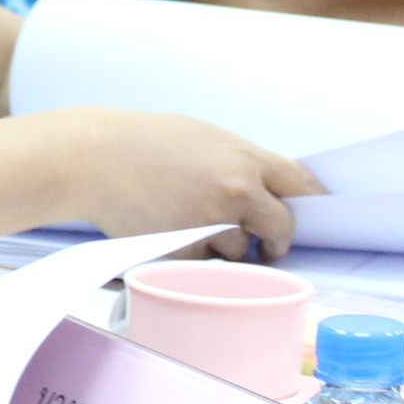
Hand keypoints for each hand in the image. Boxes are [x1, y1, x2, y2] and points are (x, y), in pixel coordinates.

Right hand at [51, 107, 322, 258]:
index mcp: (244, 160)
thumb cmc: (142, 143)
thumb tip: (269, 191)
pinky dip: (192, 257)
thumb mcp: (204, 139)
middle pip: (282, 227)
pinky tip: (168, 234)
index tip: (312, 215)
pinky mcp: (184, 253)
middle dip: (276, 240)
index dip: (313, 203)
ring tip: (190, 224)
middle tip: (267, 245)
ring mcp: (210, 225)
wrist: (91, 159)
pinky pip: (204, 264)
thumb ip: (241, 164)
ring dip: (226, 248)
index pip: (302, 186)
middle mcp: (235, 192)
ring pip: (240, 251)